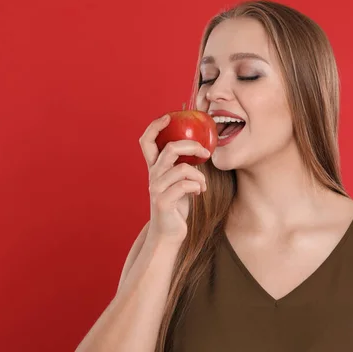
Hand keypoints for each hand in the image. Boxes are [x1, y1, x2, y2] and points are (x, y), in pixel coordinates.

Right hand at [139, 114, 209, 242]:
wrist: (169, 234)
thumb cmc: (177, 206)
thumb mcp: (179, 183)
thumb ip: (183, 167)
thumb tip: (200, 150)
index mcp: (155, 168)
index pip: (147, 141)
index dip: (155, 126)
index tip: (169, 117)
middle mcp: (153, 176)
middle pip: (170, 149)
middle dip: (191, 146)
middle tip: (206, 152)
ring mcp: (156, 189)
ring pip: (182, 169)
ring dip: (199, 175)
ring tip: (202, 184)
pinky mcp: (163, 201)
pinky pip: (185, 186)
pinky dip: (197, 186)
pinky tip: (199, 193)